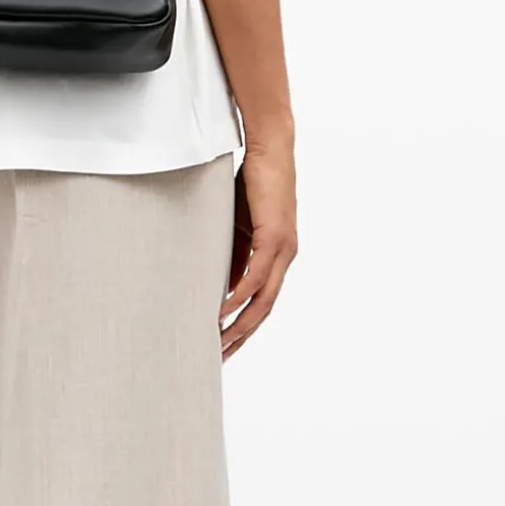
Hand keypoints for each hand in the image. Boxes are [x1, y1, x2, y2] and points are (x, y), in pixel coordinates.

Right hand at [221, 142, 297, 359]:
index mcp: (276, 256)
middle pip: (263, 309)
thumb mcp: (238, 223)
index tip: (224, 344)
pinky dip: (240, 295)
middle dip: (241, 335)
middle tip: (220, 357)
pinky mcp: (274, 236)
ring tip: (220, 342)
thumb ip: (233, 250)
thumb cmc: (253, 181)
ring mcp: (282, 249)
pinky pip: (256, 275)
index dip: (243, 324)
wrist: (270, 148)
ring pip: (263, 299)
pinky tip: (224, 310)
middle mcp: (284, 257)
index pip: (261, 301)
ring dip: (240, 323)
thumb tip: (220, 278)